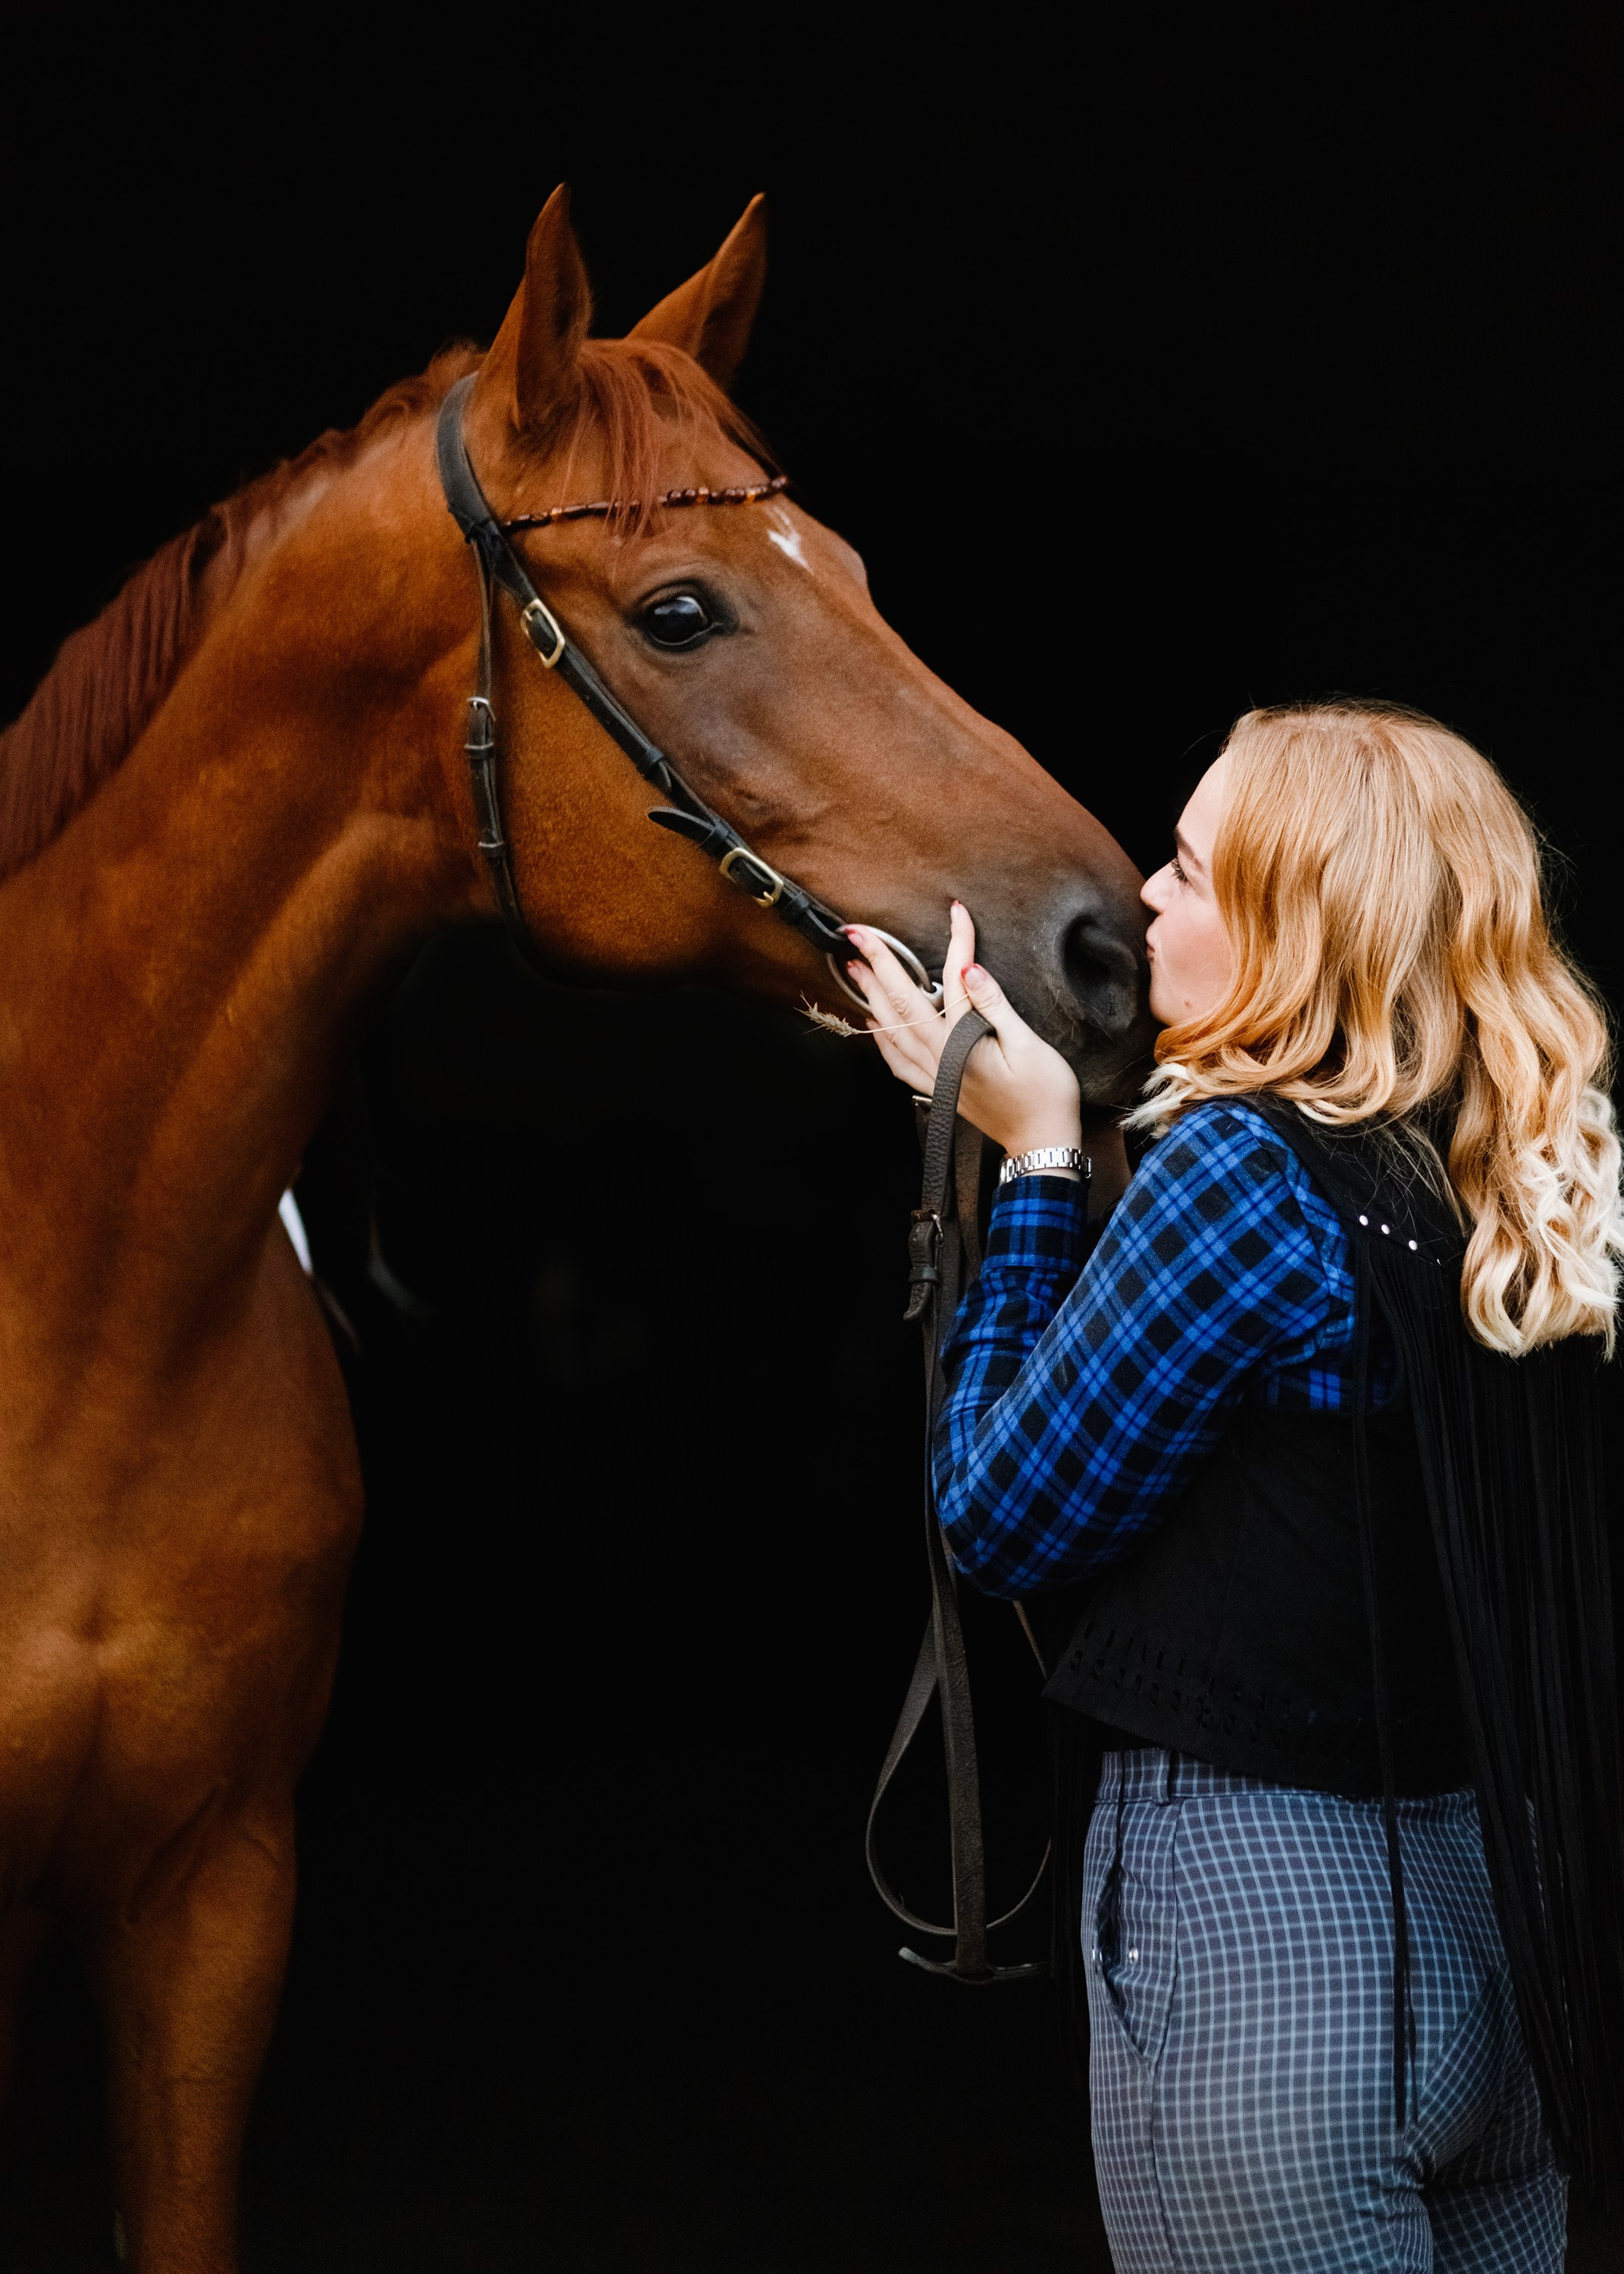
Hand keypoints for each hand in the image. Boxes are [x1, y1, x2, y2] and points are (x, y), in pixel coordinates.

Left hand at [845, 904, 1084, 1168]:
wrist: (1042, 1144)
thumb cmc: (1044, 1095)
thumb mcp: (1028, 1045)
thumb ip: (995, 1005)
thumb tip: (970, 969)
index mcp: (961, 1045)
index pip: (951, 982)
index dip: (955, 943)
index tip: (956, 914)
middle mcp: (939, 1061)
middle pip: (901, 1005)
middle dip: (879, 966)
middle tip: (858, 936)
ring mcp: (934, 1077)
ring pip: (892, 1031)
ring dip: (872, 997)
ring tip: (857, 970)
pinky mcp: (938, 1089)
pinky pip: (898, 1061)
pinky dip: (881, 1039)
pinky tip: (874, 1025)